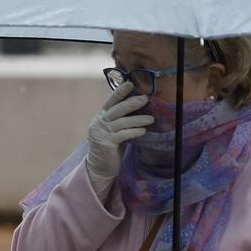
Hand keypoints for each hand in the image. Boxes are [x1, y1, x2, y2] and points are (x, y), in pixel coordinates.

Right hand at [86, 82, 152, 196]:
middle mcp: (99, 122)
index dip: (120, 91)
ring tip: (151, 119)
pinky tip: (143, 131)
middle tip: (145, 99)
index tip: (130, 83)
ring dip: (138, 119)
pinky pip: (123, 135)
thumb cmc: (110, 146)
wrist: (99, 167)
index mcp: (101, 116)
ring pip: (122, 122)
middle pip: (117, 109)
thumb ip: (120, 119)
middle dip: (132, 103)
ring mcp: (101, 133)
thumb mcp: (113, 129)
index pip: (111, 101)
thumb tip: (137, 105)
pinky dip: (134, 132)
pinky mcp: (106, 144)